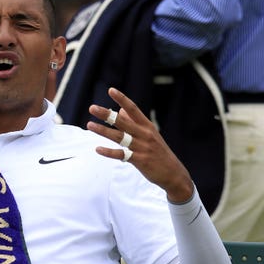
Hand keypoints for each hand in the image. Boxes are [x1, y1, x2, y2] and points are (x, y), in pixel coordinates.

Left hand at [87, 87, 193, 202]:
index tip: (111, 90)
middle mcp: (145, 134)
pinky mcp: (140, 160)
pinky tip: (98, 149)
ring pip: (119, 137)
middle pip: (122, 121)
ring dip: (103, 131)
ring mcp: (142, 147)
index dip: (122, 99)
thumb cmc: (158, 152)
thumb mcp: (150, 135)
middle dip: (107, 114)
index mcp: (147, 126)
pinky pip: (122, 154)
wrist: (173, 173)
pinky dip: (109, 152)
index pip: (133, 109)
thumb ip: (135, 123)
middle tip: (92, 108)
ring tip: (89, 125)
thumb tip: (120, 111)